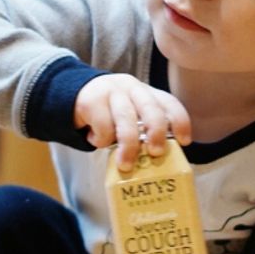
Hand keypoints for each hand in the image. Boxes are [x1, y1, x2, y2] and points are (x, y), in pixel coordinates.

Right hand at [74, 74, 191, 170]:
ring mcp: (112, 92)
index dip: (179, 121)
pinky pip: (102, 126)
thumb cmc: (108, 112)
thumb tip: (158, 161)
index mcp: (146, 92)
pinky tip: (95, 140)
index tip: (184, 141)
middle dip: (156, 132)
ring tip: (125, 166)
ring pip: (126, 120)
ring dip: (128, 146)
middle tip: (156, 153)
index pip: (169, 102)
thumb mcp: (129, 113)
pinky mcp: (91, 100)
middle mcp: (132, 88)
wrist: (70, 94)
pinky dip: (100, 140)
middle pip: (151, 108)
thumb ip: (142, 128)